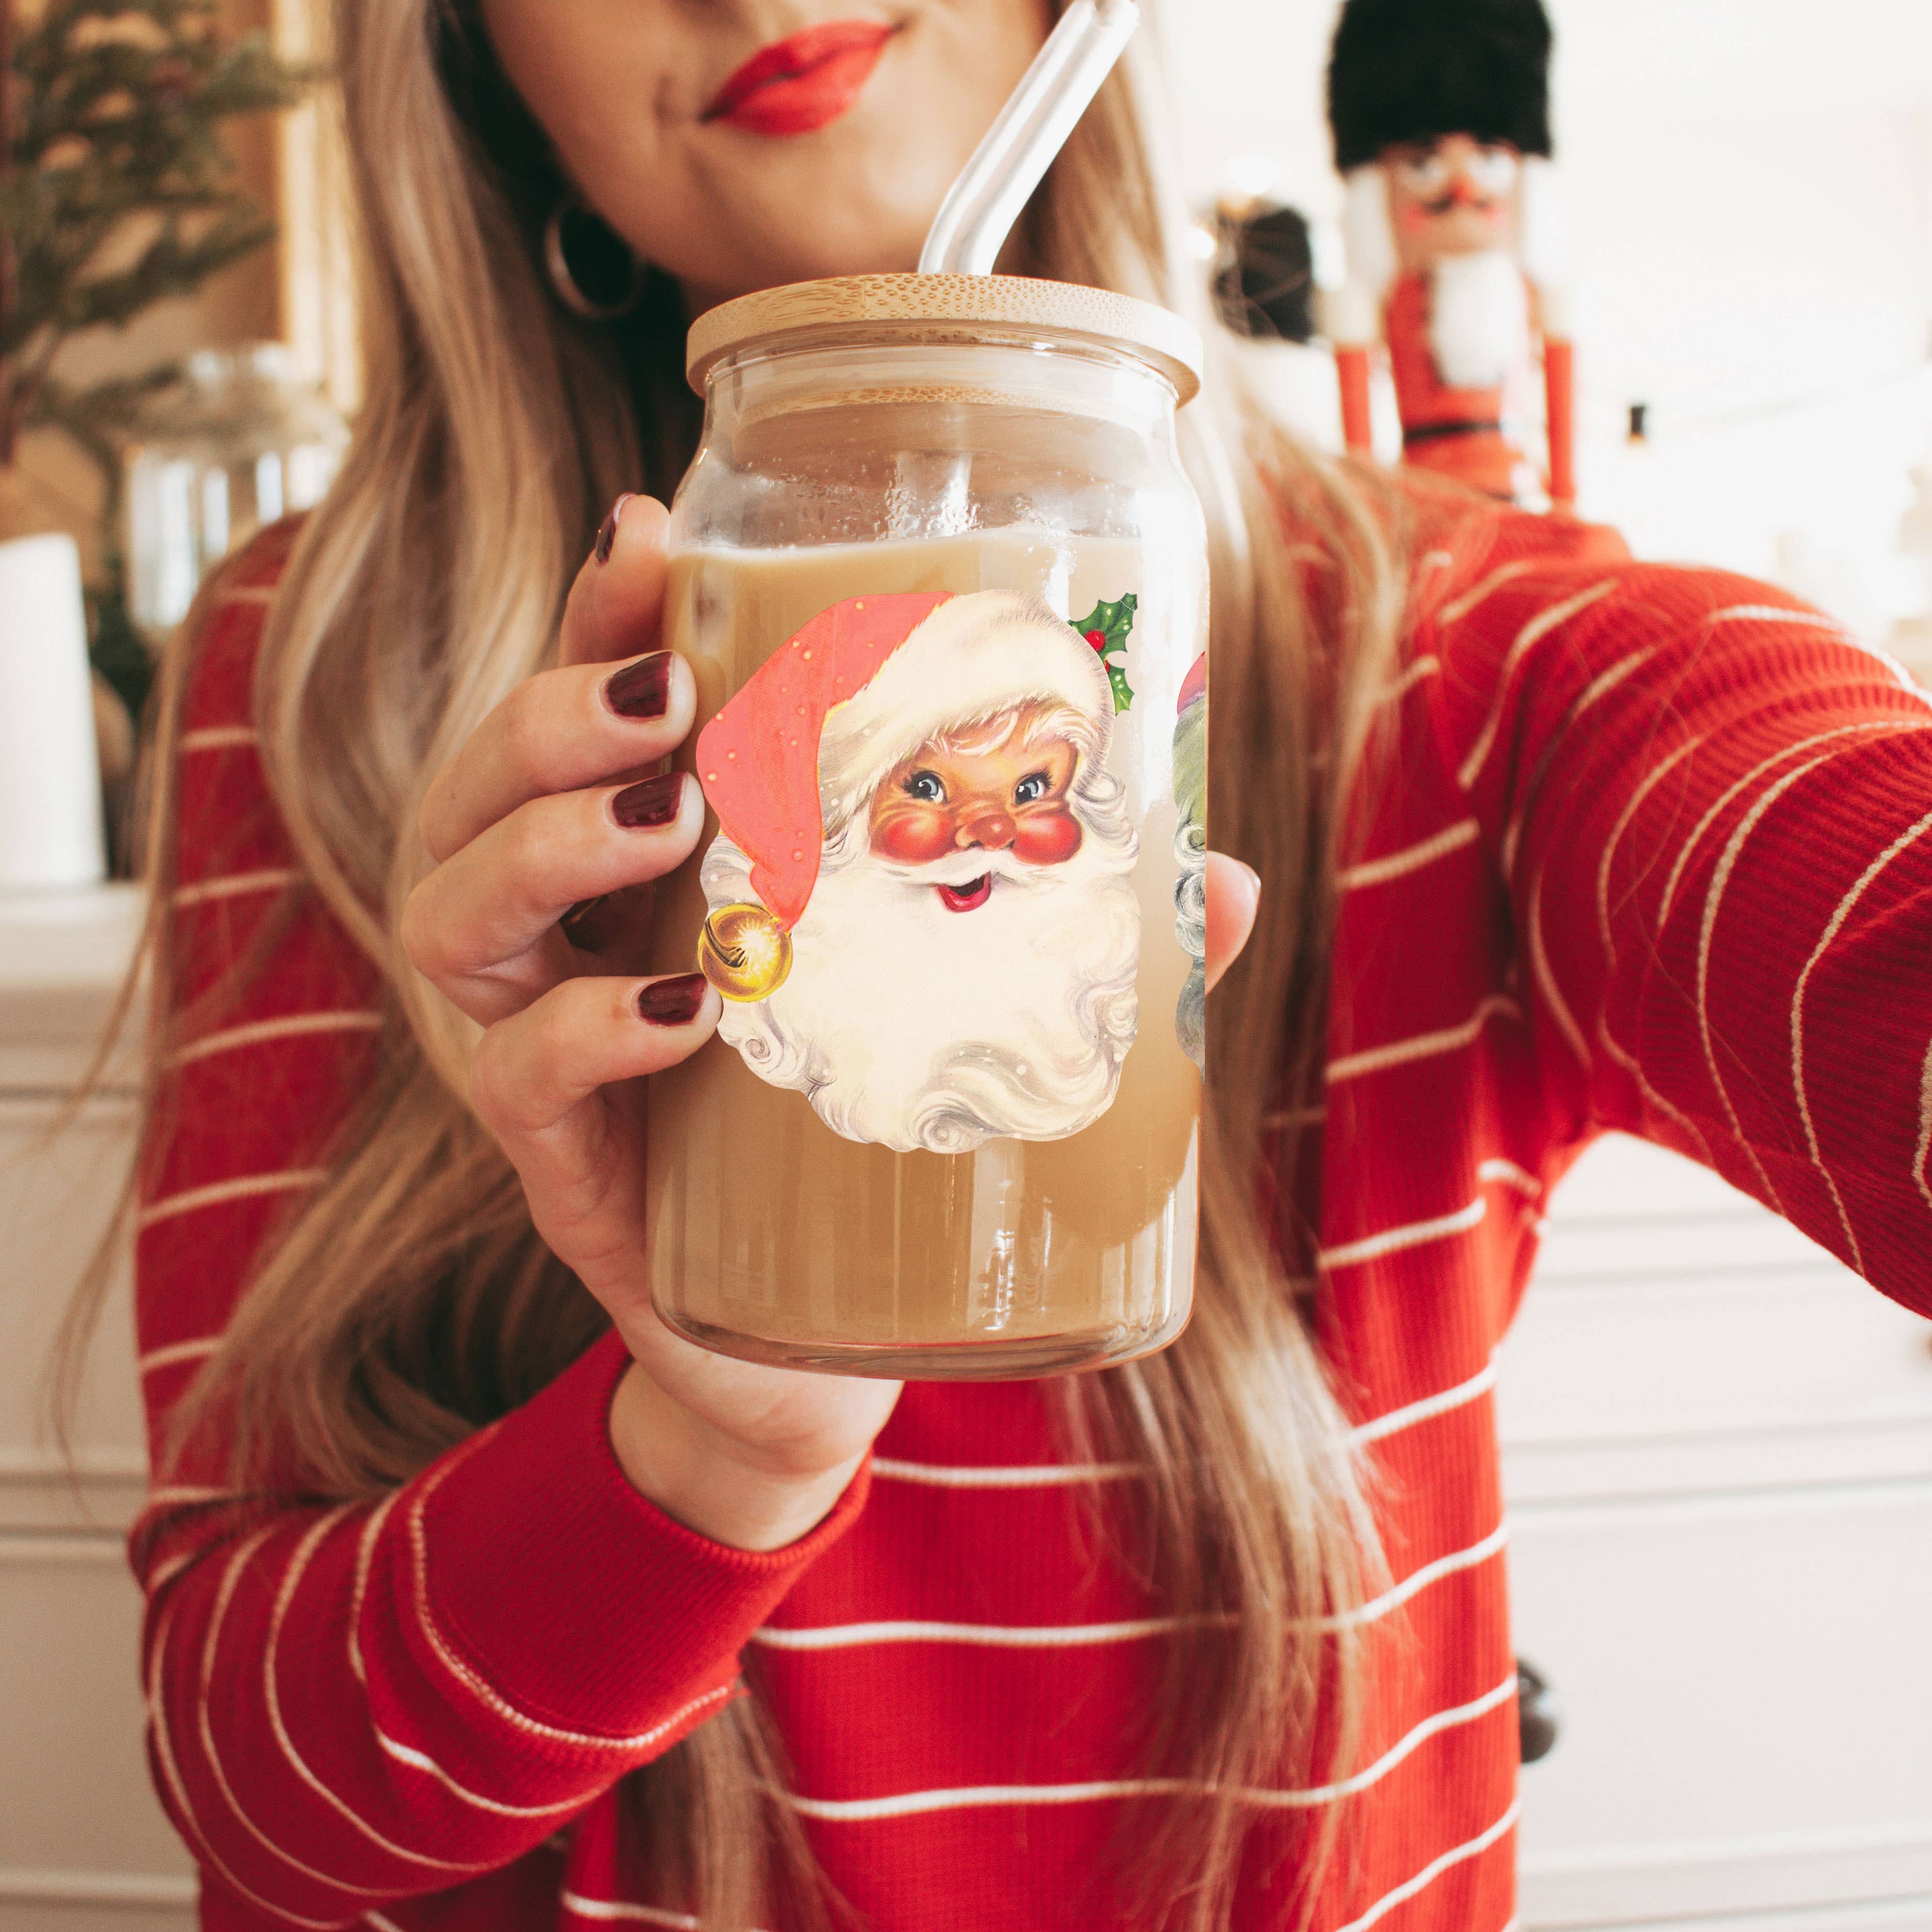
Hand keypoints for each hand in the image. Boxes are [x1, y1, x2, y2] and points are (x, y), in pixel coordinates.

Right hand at [402, 496, 1260, 1551]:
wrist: (822, 1352)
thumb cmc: (876, 1145)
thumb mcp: (959, 1011)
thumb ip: (1071, 939)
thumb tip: (1224, 875)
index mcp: (641, 875)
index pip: (580, 714)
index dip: (598, 618)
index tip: (653, 540)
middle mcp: (563, 947)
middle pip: (476, 789)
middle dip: (552, 715)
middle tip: (670, 695)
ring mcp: (540, 1056)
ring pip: (452, 913)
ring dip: (544, 841)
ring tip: (667, 813)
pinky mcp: (562, 1173)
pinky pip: (517, 1077)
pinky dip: (587, 1028)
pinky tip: (682, 1001)